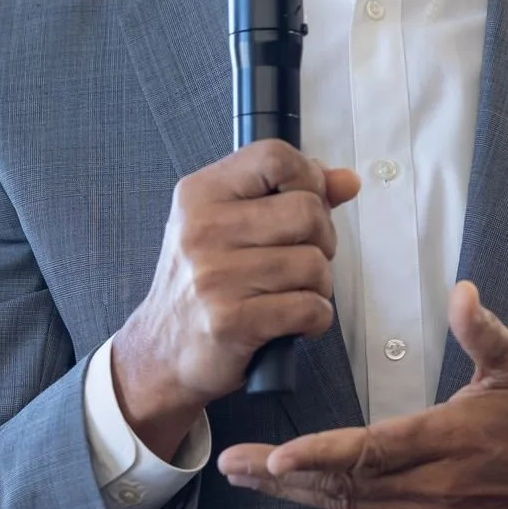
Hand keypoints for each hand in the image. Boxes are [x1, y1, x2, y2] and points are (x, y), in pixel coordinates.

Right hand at [112, 140, 359, 460]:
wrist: (161, 352)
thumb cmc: (204, 283)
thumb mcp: (230, 224)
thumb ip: (290, 194)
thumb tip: (346, 181)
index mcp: (201, 194)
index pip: (274, 157)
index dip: (308, 177)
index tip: (308, 201)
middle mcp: (203, 230)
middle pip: (307, 211)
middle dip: (323, 239)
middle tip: (303, 258)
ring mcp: (215, 276)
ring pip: (314, 263)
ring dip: (318, 285)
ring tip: (291, 293)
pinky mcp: (231, 322)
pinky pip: (310, 308)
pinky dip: (314, 319)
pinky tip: (291, 322)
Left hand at [216, 280, 507, 508]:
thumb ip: (484, 330)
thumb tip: (461, 292)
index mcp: (453, 439)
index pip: (376, 450)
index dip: (324, 455)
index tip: (278, 454)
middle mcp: (435, 483)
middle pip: (348, 485)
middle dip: (285, 476)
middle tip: (232, 463)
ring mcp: (431, 508)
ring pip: (350, 503)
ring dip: (296, 491)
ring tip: (246, 474)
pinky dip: (324, 498)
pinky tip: (293, 487)